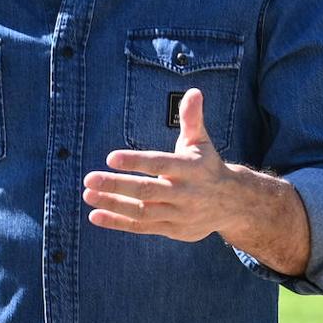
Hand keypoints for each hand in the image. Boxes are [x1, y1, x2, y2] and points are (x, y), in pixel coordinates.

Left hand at [82, 88, 239, 241]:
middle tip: (89, 178)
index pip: (160, 164)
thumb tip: (193, 92)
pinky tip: (95, 215)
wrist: (234, 204)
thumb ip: (192, 118)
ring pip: (143, 212)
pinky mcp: (173, 230)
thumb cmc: (207, 166)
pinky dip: (118, 223)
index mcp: (191, 169)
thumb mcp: (201, 141)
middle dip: (117, 185)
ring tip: (88, 195)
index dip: (136, 162)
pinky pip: (142, 227)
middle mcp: (186, 194)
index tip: (110, 157)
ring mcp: (180, 215)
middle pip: (148, 191)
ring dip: (113, 205)